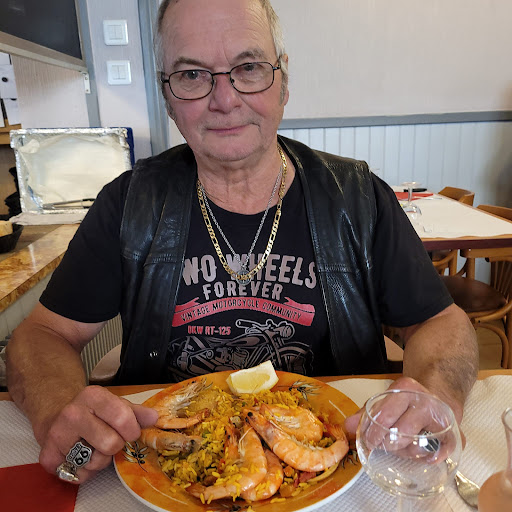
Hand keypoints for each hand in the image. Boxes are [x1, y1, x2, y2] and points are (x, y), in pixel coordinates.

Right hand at [38, 385, 157, 483]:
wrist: (56, 413)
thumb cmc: (91, 410)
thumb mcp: (114, 404)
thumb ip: (136, 412)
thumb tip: (154, 418)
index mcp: (93, 396)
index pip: (122, 417)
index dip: (132, 430)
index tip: (131, 432)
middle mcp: (72, 413)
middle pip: (111, 443)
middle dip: (117, 445)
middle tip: (111, 439)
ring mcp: (58, 435)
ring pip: (95, 461)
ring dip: (101, 459)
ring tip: (95, 447)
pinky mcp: (48, 456)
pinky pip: (79, 475)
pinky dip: (85, 471)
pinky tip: (82, 456)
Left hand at [344, 376, 465, 446]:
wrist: (438, 396)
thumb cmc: (405, 403)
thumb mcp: (384, 402)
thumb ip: (365, 414)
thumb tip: (346, 425)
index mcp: (404, 388)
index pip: (384, 414)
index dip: (373, 432)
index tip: (369, 441)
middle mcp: (423, 400)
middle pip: (401, 431)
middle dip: (387, 443)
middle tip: (383, 446)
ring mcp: (440, 415)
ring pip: (418, 443)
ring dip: (406, 452)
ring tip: (402, 447)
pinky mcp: (455, 431)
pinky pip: (447, 448)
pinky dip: (436, 456)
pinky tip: (428, 458)